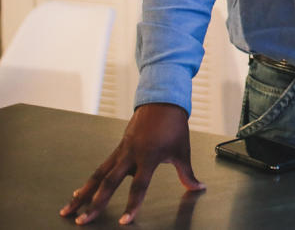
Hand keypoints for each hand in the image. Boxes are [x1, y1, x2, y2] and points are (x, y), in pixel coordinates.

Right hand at [59, 103, 203, 224]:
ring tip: (68, 210)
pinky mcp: (117, 149)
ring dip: (83, 194)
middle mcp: (130, 154)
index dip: (132, 204)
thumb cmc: (173, 126)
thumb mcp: (182, 150)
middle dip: (95, 204)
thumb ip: (187, 173)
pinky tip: (78, 193)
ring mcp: (121, 151)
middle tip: (83, 221)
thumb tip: (199, 187)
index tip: (125, 221)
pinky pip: (100, 168)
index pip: (139, 186)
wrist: (161, 102)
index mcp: (149, 156)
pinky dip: (89, 182)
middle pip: (109, 183)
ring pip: (97, 175)